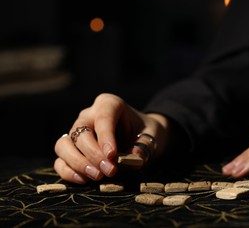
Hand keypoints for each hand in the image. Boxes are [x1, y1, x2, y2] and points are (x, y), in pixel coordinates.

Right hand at [54, 93, 169, 183]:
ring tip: (97, 176)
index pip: (103, 117)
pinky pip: (60, 161)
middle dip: (94, 154)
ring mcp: (76, 132)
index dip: (105, 137)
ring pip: (63, 145)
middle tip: (110, 171)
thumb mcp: (152, 135)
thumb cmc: (145, 131)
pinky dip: (68, 171)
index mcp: (109, 104)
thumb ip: (144, 145)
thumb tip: (134, 159)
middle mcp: (88, 115)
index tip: (112, 155)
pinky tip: (84, 180)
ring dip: (78, 163)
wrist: (141, 136)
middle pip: (80, 133)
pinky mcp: (71, 150)